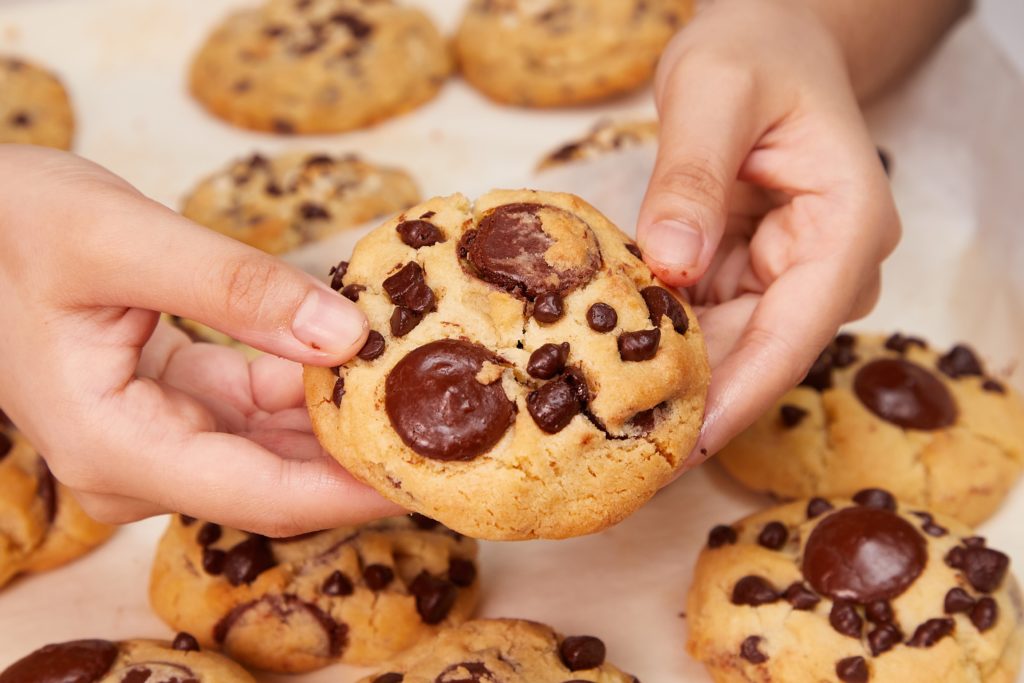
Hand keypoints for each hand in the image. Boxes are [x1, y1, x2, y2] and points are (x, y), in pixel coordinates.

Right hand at [0, 146, 403, 534]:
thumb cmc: (9, 226)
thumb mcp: (123, 241)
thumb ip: (238, 290)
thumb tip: (346, 337)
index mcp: (116, 448)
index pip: (266, 495)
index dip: (357, 491)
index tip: (435, 477)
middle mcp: (136, 463)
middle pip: (278, 481)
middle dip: (362, 455)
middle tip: (452, 428)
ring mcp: (154, 439)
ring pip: (273, 447)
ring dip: (340, 418)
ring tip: (422, 391)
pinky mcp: (171, 407)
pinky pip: (254, 409)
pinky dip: (306, 385)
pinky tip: (358, 357)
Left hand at [636, 0, 900, 459]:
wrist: (771, 41)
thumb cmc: (755, 52)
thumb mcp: (714, 93)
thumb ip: (692, 177)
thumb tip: (670, 267)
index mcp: (847, 226)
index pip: (793, 334)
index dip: (735, 397)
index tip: (681, 448)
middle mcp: (831, 265)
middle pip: (758, 354)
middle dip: (691, 399)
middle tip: (615, 447)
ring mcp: (793, 275)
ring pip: (730, 347)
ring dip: (671, 374)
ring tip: (600, 412)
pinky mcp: (755, 275)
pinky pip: (709, 321)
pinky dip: (663, 338)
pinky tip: (612, 359)